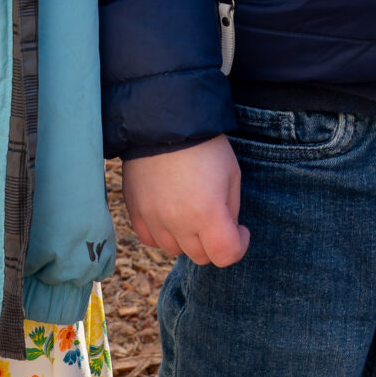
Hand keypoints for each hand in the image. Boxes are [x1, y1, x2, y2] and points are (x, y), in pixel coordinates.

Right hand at [122, 138, 249, 266]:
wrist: (164, 120)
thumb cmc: (204, 145)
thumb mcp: (232, 174)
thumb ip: (231, 210)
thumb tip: (225, 229)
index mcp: (207, 213)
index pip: (226, 255)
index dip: (239, 245)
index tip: (240, 230)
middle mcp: (178, 221)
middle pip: (200, 256)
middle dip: (213, 242)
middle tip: (216, 217)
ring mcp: (153, 218)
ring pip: (174, 250)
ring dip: (187, 238)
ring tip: (190, 212)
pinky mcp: (135, 210)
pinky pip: (150, 238)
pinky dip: (162, 233)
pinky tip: (170, 214)